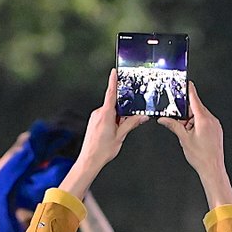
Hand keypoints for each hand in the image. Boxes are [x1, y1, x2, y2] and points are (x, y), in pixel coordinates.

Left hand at [59, 70, 148, 199]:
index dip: (113, 81)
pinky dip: (111, 121)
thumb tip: (142, 116)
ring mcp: (94, 117)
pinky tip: (112, 133)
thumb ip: (131, 123)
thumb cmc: (102, 150)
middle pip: (113, 105)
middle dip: (122, 111)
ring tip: (117, 132)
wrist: (89, 160)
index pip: (110, 93)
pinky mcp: (93, 122)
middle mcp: (98, 113)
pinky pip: (105, 117)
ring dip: (117, 119)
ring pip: (110, 112)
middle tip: (125, 122)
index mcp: (105, 114)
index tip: (114, 71)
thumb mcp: (121, 136)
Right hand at [158, 83, 231, 207]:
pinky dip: (197, 125)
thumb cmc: (201, 157)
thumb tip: (164, 119)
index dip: (189, 90)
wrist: (212, 169)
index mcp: (203, 119)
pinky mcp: (216, 130)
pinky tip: (193, 135)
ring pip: (200, 116)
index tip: (185, 83)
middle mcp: (211, 120)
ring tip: (187, 133)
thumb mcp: (183, 139)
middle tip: (178, 121)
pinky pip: (205, 122)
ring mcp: (215, 125)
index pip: (195, 98)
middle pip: (196, 108)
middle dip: (186, 113)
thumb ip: (173, 126)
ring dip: (191, 121)